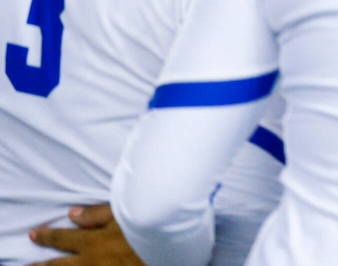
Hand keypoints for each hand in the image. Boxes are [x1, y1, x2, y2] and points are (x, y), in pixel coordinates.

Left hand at [29, 204, 144, 265]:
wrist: (168, 246)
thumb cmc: (147, 224)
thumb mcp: (123, 212)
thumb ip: (97, 214)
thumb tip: (72, 215)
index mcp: (93, 242)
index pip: (62, 239)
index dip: (46, 236)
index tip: (34, 234)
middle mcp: (92, 262)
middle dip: (41, 265)